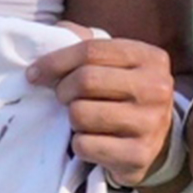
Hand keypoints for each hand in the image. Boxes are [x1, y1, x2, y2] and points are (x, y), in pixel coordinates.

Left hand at [26, 25, 178, 187]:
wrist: (157, 140)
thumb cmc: (124, 93)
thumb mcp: (115, 62)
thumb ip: (86, 43)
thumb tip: (53, 36)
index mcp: (150, 58)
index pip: (92, 50)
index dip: (56, 60)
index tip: (35, 72)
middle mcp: (156, 89)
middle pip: (85, 80)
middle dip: (63, 89)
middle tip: (63, 97)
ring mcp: (150, 124)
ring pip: (81, 114)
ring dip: (72, 118)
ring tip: (83, 118)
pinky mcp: (138, 156)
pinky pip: (85, 145)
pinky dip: (79, 144)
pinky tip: (92, 140)